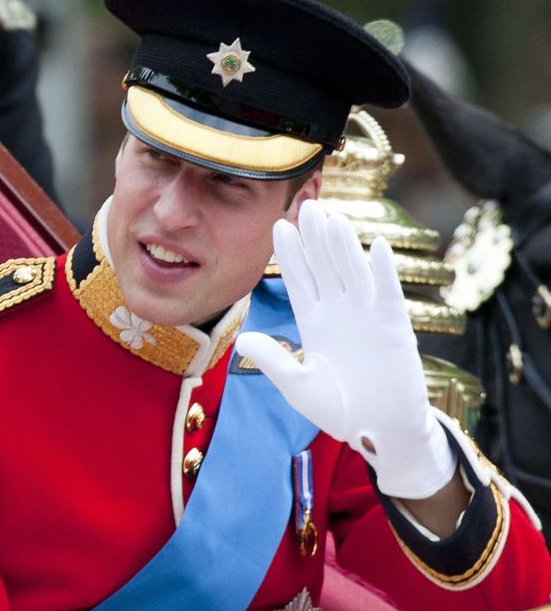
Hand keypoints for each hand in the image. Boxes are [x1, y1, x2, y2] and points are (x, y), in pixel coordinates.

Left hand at [235, 200, 454, 498]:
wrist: (381, 433)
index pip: (300, 280)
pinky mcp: (395, 327)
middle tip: (306, 206)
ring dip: (344, 246)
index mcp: (315, 323)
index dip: (290, 254)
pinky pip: (388, 293)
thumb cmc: (341, 411)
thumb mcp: (300, 387)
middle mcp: (340, 313)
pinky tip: (376, 246)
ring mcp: (368, 317)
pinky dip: (383, 271)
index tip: (278, 226)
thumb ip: (275, 362)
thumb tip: (243, 340)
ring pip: (353, 272)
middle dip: (315, 238)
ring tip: (332, 218)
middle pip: (325, 267)